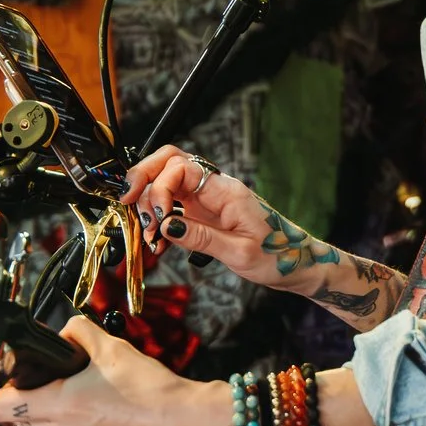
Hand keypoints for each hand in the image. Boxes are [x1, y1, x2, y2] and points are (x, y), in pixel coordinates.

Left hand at [0, 317, 233, 425]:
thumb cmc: (152, 390)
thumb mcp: (111, 347)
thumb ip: (78, 332)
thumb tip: (62, 332)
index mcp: (61, 406)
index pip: (0, 408)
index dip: (2, 391)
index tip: (16, 380)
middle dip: (25, 407)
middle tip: (47, 388)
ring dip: (44, 425)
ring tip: (69, 405)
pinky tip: (91, 421)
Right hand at [120, 145, 330, 289]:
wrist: (298, 263)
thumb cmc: (278, 255)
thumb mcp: (239, 252)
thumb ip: (200, 237)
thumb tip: (166, 226)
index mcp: (226, 191)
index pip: (181, 167)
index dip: (159, 187)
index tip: (157, 219)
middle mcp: (215, 188)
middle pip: (169, 162)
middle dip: (143, 179)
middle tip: (127, 204)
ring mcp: (209, 199)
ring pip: (167, 181)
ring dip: (148, 202)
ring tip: (148, 234)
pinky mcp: (205, 212)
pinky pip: (174, 205)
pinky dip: (159, 219)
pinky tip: (158, 242)